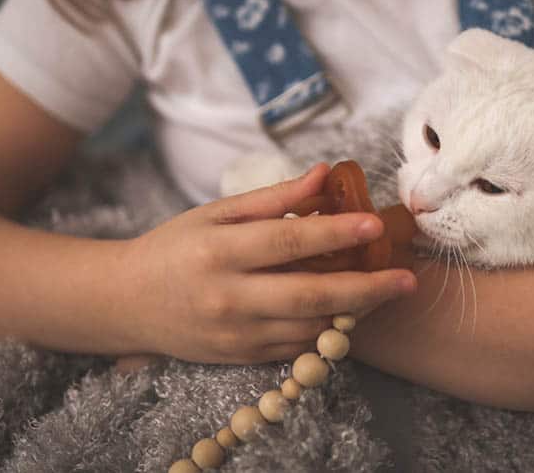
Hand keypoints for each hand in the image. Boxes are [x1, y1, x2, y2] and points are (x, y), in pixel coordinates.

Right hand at [112, 164, 417, 366]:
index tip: (376, 224)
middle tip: (407, 279)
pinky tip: (349, 312)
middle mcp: (229, 297)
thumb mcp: (215, 213)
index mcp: (220, 251)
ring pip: (310, 329)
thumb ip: (273, 198)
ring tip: (386, 291)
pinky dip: (327, 332)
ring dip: (354, 312)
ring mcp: (235, 334)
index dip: (336, 233)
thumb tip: (325, 174)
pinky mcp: (240, 358)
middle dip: (366, 289)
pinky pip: (296, 349)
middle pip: (310, 296)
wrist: (126, 303)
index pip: (289, 242)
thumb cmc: (174, 247)